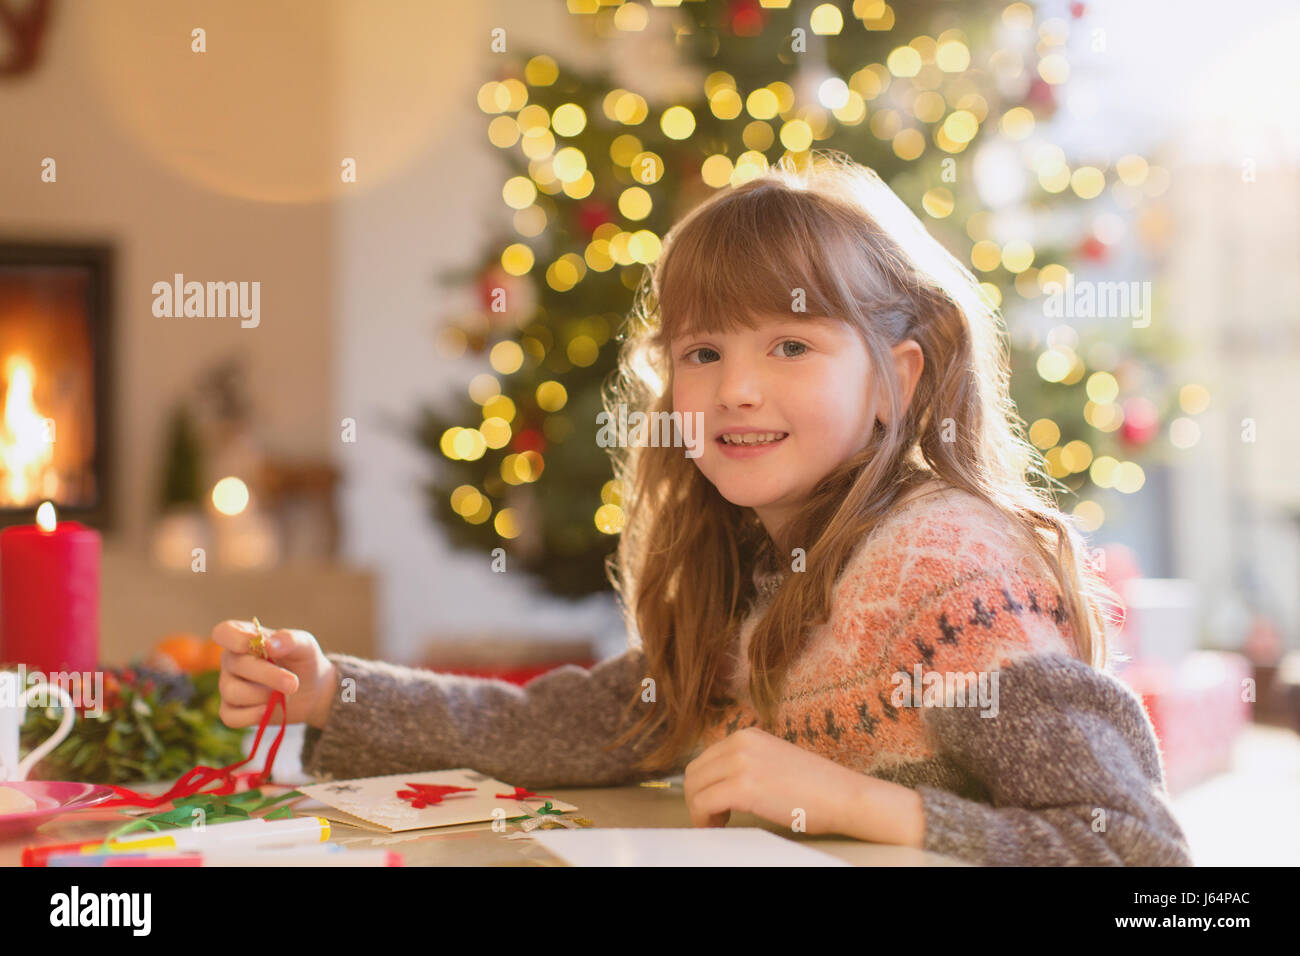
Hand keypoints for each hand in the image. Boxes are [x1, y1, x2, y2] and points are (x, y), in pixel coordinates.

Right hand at [211, 620, 337, 729]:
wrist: (312, 690)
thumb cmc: (303, 660)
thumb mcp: (305, 645)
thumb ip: (290, 640)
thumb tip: (269, 644)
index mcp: (243, 636)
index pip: (224, 632)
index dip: (234, 638)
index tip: (252, 643)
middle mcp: (231, 660)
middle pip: (236, 665)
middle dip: (267, 675)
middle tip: (293, 683)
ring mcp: (228, 685)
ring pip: (234, 692)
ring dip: (264, 696)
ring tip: (283, 693)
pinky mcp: (231, 710)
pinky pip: (231, 717)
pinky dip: (252, 716)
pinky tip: (268, 710)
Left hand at [682, 726, 922, 843]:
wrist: (845, 796)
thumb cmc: (816, 788)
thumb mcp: (774, 761)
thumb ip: (746, 764)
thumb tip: (718, 783)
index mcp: (747, 735)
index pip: (704, 759)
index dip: (704, 786)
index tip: (714, 805)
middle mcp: (740, 742)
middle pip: (694, 772)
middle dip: (698, 798)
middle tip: (714, 818)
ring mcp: (741, 763)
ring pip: (694, 788)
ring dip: (700, 811)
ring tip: (719, 823)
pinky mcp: (743, 786)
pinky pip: (703, 804)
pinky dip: (704, 820)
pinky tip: (720, 826)